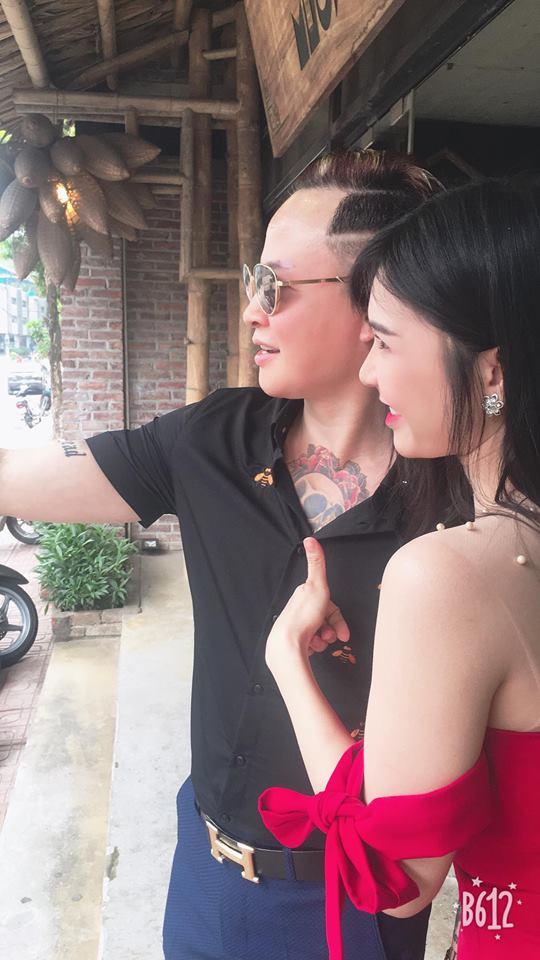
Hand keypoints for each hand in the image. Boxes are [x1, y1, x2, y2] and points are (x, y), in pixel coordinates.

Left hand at [266, 537, 349, 672]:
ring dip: (323, 640)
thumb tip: (310, 539)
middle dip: (330, 631)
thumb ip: (316, 563)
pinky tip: (311, 648)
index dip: (338, 621)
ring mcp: (296, 628)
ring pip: (319, 634)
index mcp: (303, 596)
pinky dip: (315, 647)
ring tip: (318, 642)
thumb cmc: (303, 617)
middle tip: (329, 638)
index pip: (329, 607)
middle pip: (325, 621)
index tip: (343, 634)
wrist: (287, 646)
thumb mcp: (316, 585)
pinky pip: (311, 645)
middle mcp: (299, 611)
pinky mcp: (293, 642)